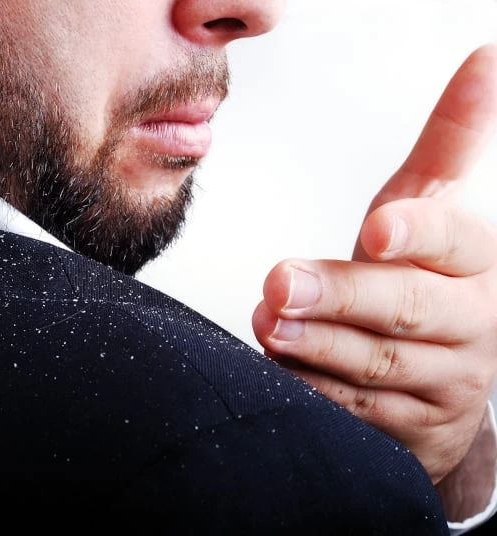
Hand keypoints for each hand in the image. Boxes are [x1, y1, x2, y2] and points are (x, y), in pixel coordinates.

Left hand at [252, 44, 496, 486]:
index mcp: (475, 262)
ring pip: (380, 368)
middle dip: (342, 297)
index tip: (376, 229)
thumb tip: (483, 57)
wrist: (446, 372)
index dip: (419, 233)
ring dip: (318, 348)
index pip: (454, 240)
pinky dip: (317, 395)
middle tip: (278, 283)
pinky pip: (361, 414)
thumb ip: (452, 140)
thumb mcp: (437, 206)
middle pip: (408, 310)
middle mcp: (470, 324)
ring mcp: (446, 383)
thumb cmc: (425, 274)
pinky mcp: (415, 428)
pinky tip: (279, 374)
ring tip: (266, 324)